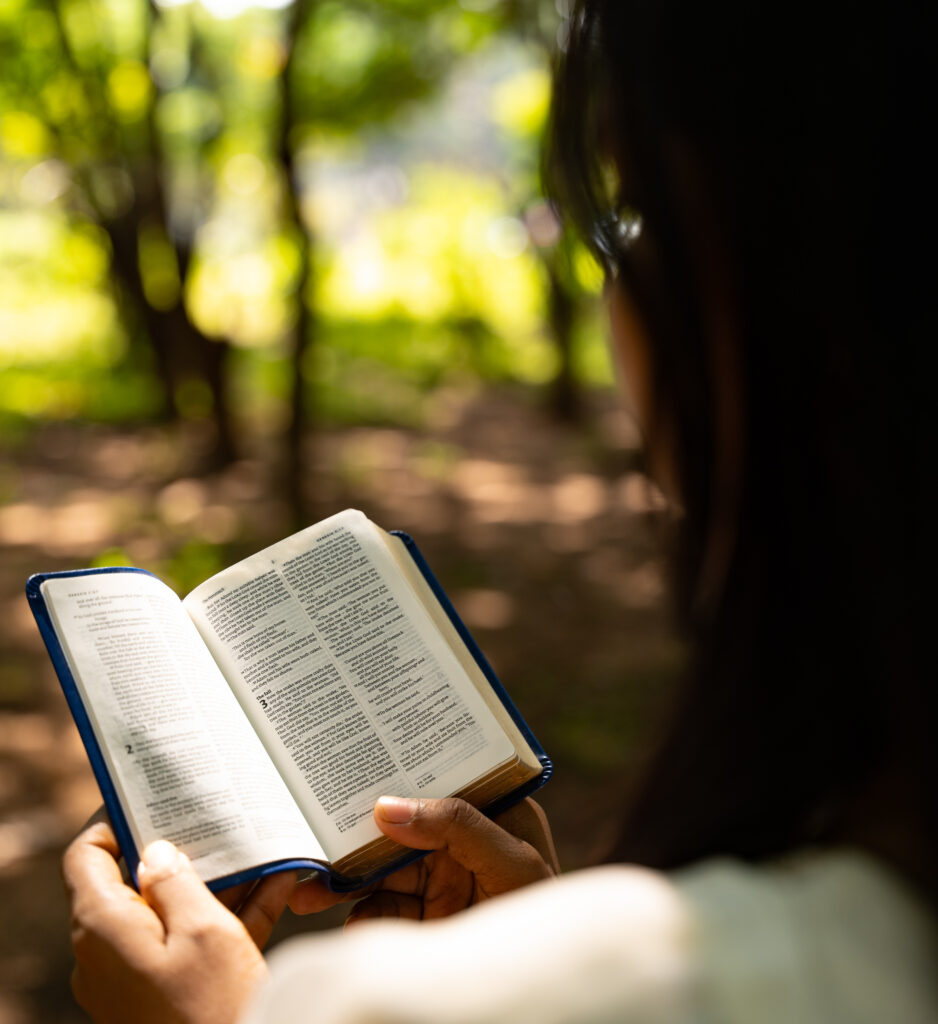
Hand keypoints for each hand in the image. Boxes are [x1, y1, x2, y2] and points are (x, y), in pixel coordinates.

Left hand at [62, 811, 294, 1023]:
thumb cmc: (213, 1008)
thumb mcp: (203, 930)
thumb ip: (177, 881)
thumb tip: (155, 850)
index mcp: (104, 927)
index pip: (86, 857)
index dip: (112, 820)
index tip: (150, 795)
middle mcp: (109, 950)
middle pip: (132, 881)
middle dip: (180, 848)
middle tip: (216, 815)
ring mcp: (136, 976)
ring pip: (170, 910)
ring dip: (216, 881)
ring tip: (260, 846)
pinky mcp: (165, 995)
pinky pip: (191, 943)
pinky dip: (227, 917)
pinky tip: (278, 888)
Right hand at [290, 796, 557, 925]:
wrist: (547, 987)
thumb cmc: (545, 912)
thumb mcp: (511, 861)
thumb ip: (456, 826)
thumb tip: (387, 806)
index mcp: (490, 809)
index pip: (436, 780)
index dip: (395, 773)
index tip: (350, 771)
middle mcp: (461, 839)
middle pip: (397, 829)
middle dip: (354, 839)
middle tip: (312, 845)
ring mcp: (442, 879)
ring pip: (381, 872)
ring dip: (344, 883)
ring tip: (308, 895)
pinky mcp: (427, 916)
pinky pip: (382, 912)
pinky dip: (362, 920)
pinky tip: (353, 930)